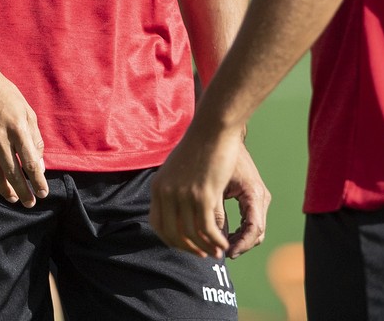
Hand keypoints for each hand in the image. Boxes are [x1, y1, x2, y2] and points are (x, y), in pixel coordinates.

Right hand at [0, 66, 48, 206]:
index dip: (37, 181)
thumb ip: (35, 138)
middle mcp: (0, 137)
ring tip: (12, 198)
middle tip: (29, 203)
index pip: (31, 162)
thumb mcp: (26, 111)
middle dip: (23, 192)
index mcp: (18, 128)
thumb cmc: (5, 95)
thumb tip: (39, 165)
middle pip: (13, 173)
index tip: (43, 192)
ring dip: (5, 189)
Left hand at [149, 119, 259, 257]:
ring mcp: (184, 195)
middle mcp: (167, 193)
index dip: (172, 241)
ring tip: (218, 252)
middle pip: (173, 234)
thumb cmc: (200, 145)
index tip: (186, 246)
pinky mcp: (203, 195)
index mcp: (158, 186)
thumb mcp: (177, 168)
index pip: (158, 225)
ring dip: (206, 247)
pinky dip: (216, 240)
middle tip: (204, 255)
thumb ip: (172, 188)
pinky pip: (207, 228)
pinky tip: (225, 244)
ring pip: (191, 234)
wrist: (213, 128)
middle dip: (189, 249)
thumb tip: (175, 209)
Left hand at [222, 143, 269, 256]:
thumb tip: (212, 234)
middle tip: (220, 253)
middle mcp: (260, 197)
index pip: (255, 229)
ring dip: (239, 240)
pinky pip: (250, 221)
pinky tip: (222, 235)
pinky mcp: (252, 198)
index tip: (228, 253)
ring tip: (219, 246)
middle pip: (257, 233)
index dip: (242, 244)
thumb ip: (215, 209)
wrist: (222, 134)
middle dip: (240, 245)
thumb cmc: (217, 156)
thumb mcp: (214, 184)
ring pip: (255, 230)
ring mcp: (258, 198)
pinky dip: (239, 231)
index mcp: (254, 193)